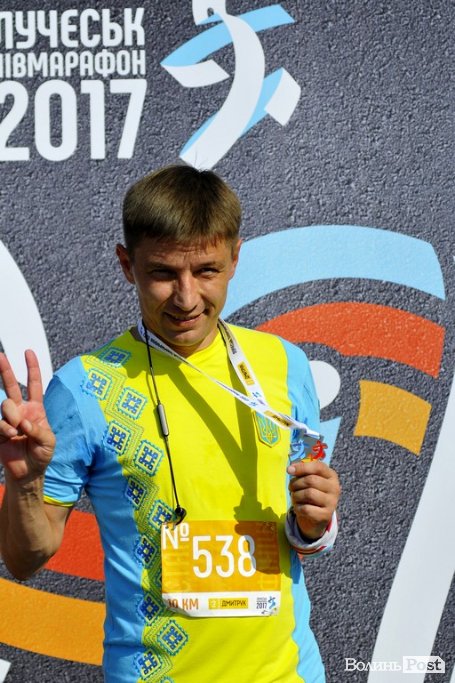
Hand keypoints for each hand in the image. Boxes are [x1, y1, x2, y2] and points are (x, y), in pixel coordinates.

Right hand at [0, 350, 54, 481]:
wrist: (29, 472)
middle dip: (6, 370)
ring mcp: (8, 419)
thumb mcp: (49, 442)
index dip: (32, 368)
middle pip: (11, 386)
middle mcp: (21, 410)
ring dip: (12, 416)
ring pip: (5, 405)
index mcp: (36, 409)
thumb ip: (38, 431)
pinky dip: (4, 429)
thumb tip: (23, 423)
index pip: (35, 384)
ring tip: (17, 430)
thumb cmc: (42, 454)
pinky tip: (10, 436)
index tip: (28, 352)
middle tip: (1, 355)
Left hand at [287, 459, 339, 540]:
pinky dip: (298, 508)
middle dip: (296, 483)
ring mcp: (332, 502)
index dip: (302, 467)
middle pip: (311, 480)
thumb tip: (290, 469)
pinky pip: (306, 509)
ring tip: (295, 497)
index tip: (288, 470)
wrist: (318, 514)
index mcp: (331, 475)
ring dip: (296, 495)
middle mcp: (335, 488)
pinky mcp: (326, 515)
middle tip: (290, 487)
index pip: (318, 467)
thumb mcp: (310, 478)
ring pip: (308, 494)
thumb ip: (302, 471)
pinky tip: (298, 507)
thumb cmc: (312, 491)